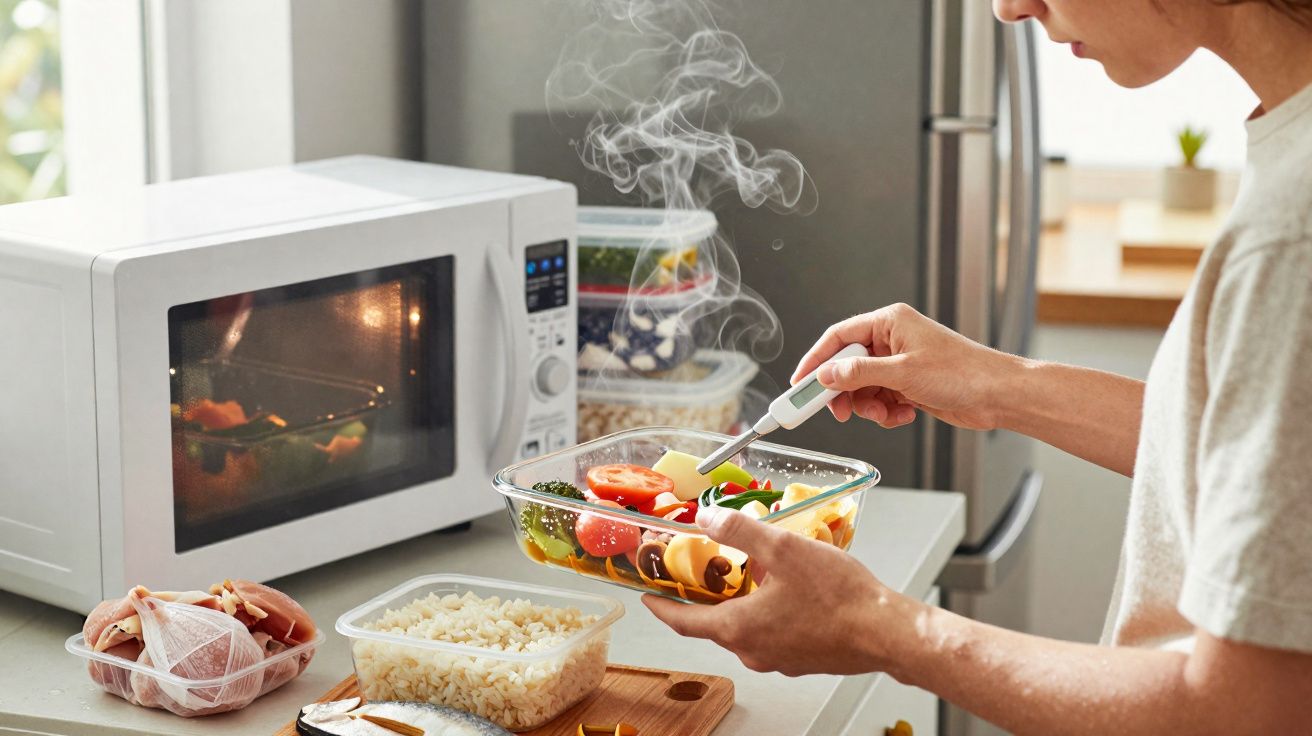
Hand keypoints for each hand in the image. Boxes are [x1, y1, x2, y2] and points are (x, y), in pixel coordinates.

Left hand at [642, 506, 921, 676]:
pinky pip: (773, 632)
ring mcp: (779, 658)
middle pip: (714, 622)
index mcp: (738, 628)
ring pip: (746, 626)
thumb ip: (739, 531)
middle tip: (701, 570)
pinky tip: (786, 587)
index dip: (661, 606)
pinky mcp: (802, 657)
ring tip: (751, 569)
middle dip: (706, 595)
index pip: (682, 621)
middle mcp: (753, 650)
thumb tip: (706, 519)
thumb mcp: (782, 548)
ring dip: (741, 600)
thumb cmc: (839, 598)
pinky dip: (767, 610)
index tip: (648, 597)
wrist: (886, 632)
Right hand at [793, 302, 1017, 430]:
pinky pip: (881, 399)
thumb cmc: (963, 372)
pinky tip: (904, 414)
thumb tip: (825, 376)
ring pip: (863, 387)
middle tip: (838, 412)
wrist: (998, 395)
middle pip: (847, 365)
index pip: (838, 337)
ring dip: (869, 406)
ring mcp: (900, 362)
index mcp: (890, 322)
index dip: (816, 361)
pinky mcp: (909, 384)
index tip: (799, 383)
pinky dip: (886, 412)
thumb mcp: (902, 373)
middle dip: (845, 392)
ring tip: (885, 414)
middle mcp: (893, 339)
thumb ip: (859, 373)